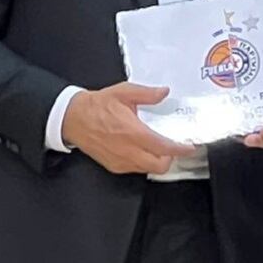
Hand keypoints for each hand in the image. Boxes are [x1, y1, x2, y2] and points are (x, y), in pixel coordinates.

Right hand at [62, 83, 198, 174]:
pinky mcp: (114, 166)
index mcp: (133, 132)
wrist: (73, 118)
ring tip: (157, 147)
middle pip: (160, 166)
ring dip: (157, 161)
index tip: (190, 147)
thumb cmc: (97, 106)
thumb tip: (164, 92)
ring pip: (148, 169)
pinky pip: (135, 170)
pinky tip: (141, 150)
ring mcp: (120, 161)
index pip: (164, 147)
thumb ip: (147, 93)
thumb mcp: (123, 92)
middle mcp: (128, 151)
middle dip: (171, 158)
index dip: (180, 149)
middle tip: (173, 147)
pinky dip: (143, 162)